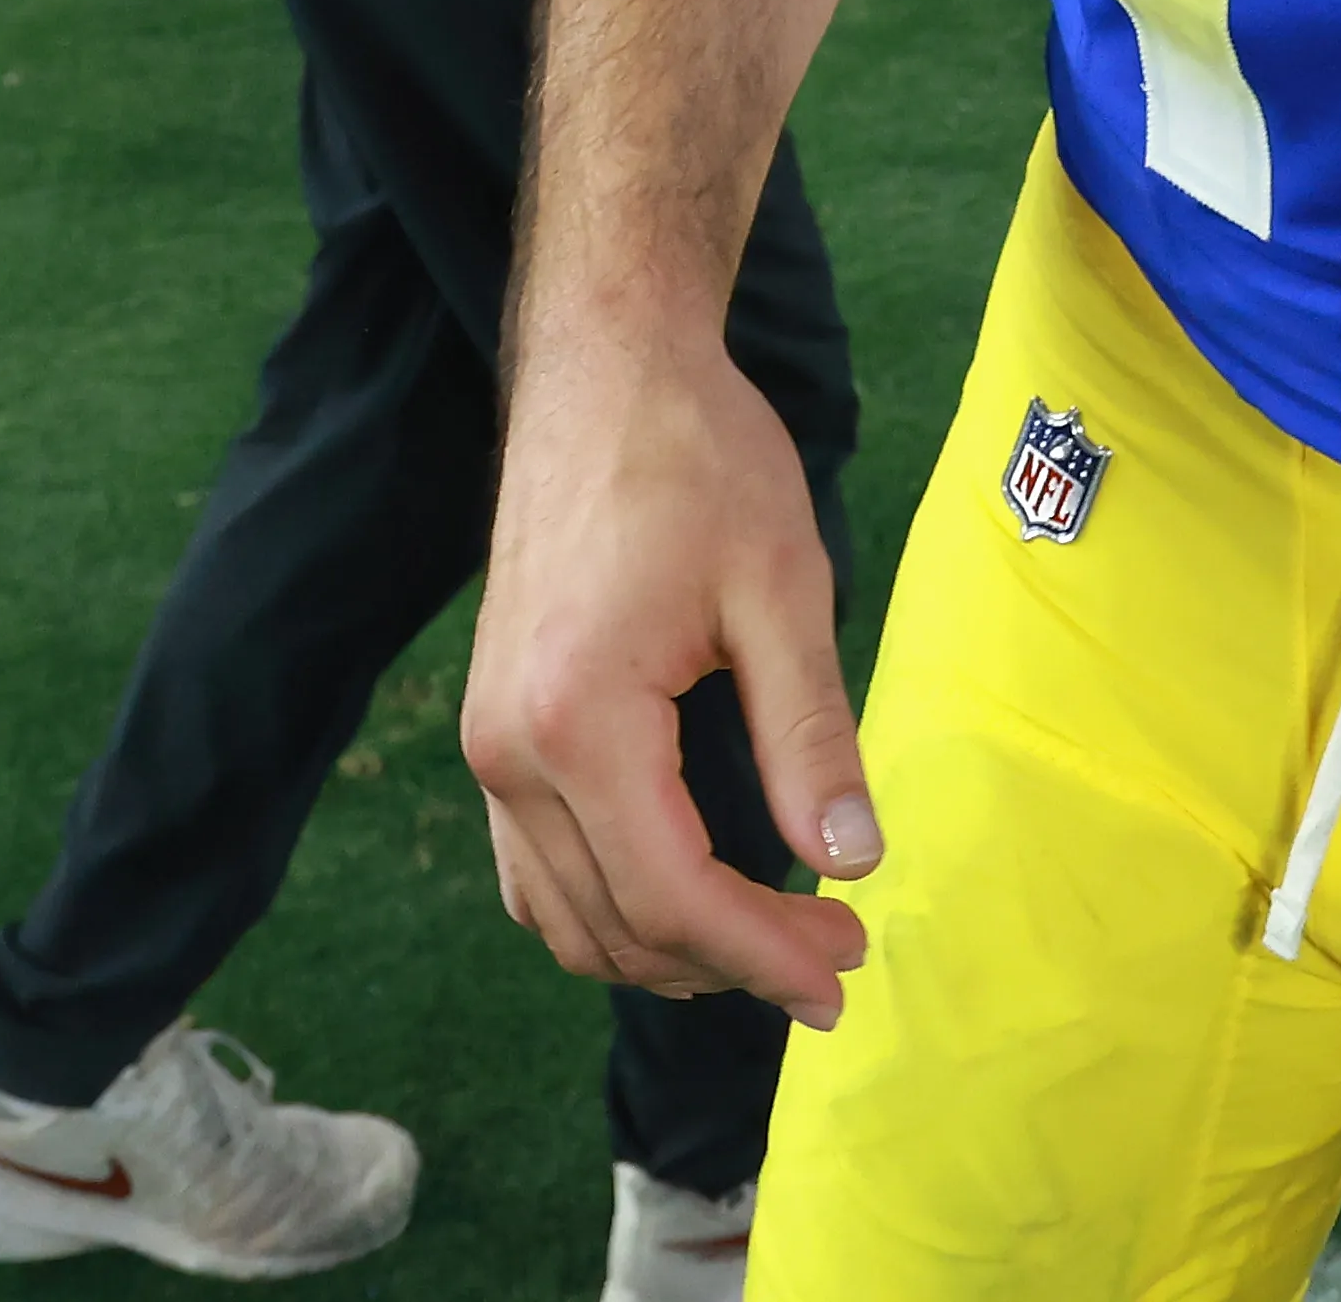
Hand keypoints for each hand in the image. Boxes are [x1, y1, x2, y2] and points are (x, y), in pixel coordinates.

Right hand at [459, 328, 878, 1028]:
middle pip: (618, 924)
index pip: (672, 896)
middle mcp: (508, 750)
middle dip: (733, 961)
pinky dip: (609, 909)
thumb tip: (852, 862)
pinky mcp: (493, 729)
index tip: (849, 968)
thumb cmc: (697, 458)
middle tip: (839, 947)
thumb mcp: (781, 588)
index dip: (765, 954)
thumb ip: (809, 735)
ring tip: (774, 937)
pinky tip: (689, 895)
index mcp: (576, 718)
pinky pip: (535, 870)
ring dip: (668, 951)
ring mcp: (488, 745)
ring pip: (566, 916)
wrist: (600, 372)